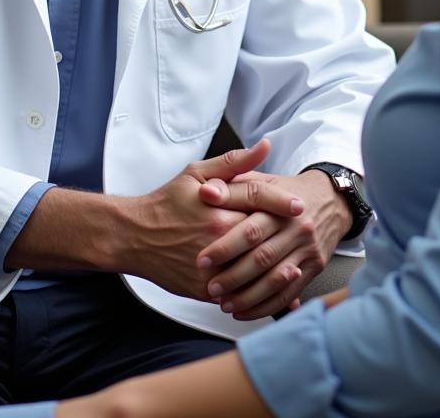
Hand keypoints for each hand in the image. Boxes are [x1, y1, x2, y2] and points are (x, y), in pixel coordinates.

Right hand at [119, 141, 305, 300]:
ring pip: (250, 270)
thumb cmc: (166, 202)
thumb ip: (234, 162)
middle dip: (284, 236)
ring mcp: (211, 264)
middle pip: (261, 236)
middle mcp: (218, 236)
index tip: (300, 205)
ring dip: (275, 271)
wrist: (133, 236)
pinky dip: (252, 294)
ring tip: (294, 269)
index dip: (283, 201)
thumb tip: (265, 146)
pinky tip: (268, 292)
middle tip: (306, 236)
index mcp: (218, 206)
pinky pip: (234, 293)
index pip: (259, 199)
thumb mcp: (196, 173)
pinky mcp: (203, 288)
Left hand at [195, 168, 350, 319]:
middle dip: (234, 277)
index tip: (203, 260)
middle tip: (211, 288)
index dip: (225, 247)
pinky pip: (289, 293)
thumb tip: (205, 193)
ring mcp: (307, 250)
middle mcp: (297, 229)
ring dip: (248, 297)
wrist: (328, 200)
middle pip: (263, 258)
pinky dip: (266, 306)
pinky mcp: (315, 267)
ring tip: (225, 304)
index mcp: (280, 207)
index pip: (251, 230)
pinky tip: (245, 311)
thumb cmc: (285, 191)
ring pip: (276, 280)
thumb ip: (230, 187)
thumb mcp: (259, 181)